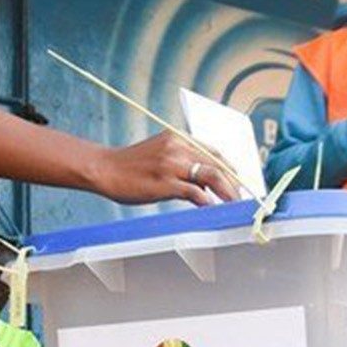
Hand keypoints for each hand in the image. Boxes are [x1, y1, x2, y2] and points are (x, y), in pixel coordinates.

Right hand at [89, 132, 239, 205]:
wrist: (105, 168)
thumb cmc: (131, 166)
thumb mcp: (160, 154)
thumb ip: (182, 162)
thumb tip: (204, 183)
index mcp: (179, 138)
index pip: (214, 152)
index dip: (230, 169)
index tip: (238, 182)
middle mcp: (178, 147)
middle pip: (218, 164)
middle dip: (234, 182)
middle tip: (241, 197)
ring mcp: (172, 164)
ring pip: (212, 176)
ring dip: (227, 192)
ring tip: (233, 204)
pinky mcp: (165, 182)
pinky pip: (195, 192)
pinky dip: (208, 201)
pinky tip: (212, 208)